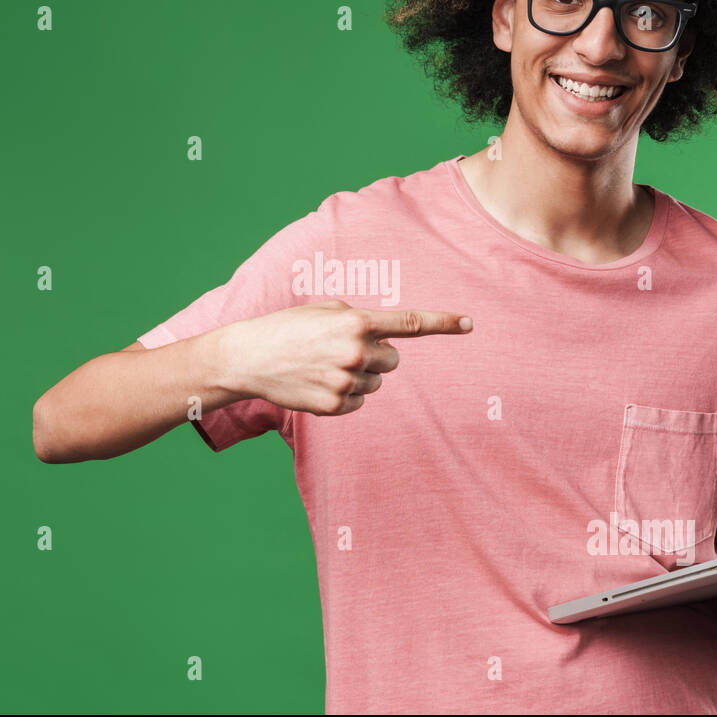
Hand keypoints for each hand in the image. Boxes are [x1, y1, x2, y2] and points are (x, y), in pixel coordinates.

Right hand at [220, 299, 472, 415]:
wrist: (248, 357)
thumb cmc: (288, 327)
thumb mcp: (325, 310)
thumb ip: (360, 319)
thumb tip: (386, 339)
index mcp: (357, 323)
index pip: (410, 324)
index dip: (443, 323)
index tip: (469, 323)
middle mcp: (357, 353)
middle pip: (393, 361)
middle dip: (375, 355)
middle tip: (342, 350)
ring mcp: (346, 382)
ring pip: (375, 383)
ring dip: (358, 375)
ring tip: (323, 366)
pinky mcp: (335, 406)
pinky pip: (358, 402)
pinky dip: (344, 395)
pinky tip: (318, 383)